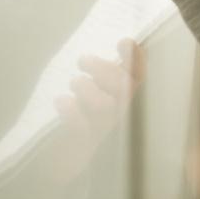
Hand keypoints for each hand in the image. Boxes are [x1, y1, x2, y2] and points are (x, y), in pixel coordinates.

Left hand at [44, 39, 145, 185]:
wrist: (65, 157)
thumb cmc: (81, 115)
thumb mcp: (94, 91)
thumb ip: (104, 72)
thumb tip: (115, 45)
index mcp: (123, 95)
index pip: (138, 75)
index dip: (136, 58)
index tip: (123, 41)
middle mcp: (118, 111)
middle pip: (124, 87)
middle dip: (105, 69)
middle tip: (83, 59)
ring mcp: (101, 128)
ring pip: (103, 105)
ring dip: (87, 88)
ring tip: (75, 82)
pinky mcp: (82, 143)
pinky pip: (79, 126)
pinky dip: (70, 110)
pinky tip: (61, 100)